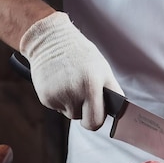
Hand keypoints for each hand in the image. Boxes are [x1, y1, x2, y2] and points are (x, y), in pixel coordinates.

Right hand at [20, 12, 123, 130]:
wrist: (51, 40)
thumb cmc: (81, 55)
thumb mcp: (103, 69)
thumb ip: (112, 91)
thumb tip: (118, 111)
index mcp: (91, 85)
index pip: (95, 121)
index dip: (97, 120)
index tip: (97, 114)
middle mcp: (73, 92)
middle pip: (81, 120)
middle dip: (85, 114)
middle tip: (84, 96)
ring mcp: (57, 95)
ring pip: (69, 113)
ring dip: (72, 104)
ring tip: (71, 83)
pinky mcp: (45, 97)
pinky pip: (57, 107)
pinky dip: (60, 99)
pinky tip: (60, 83)